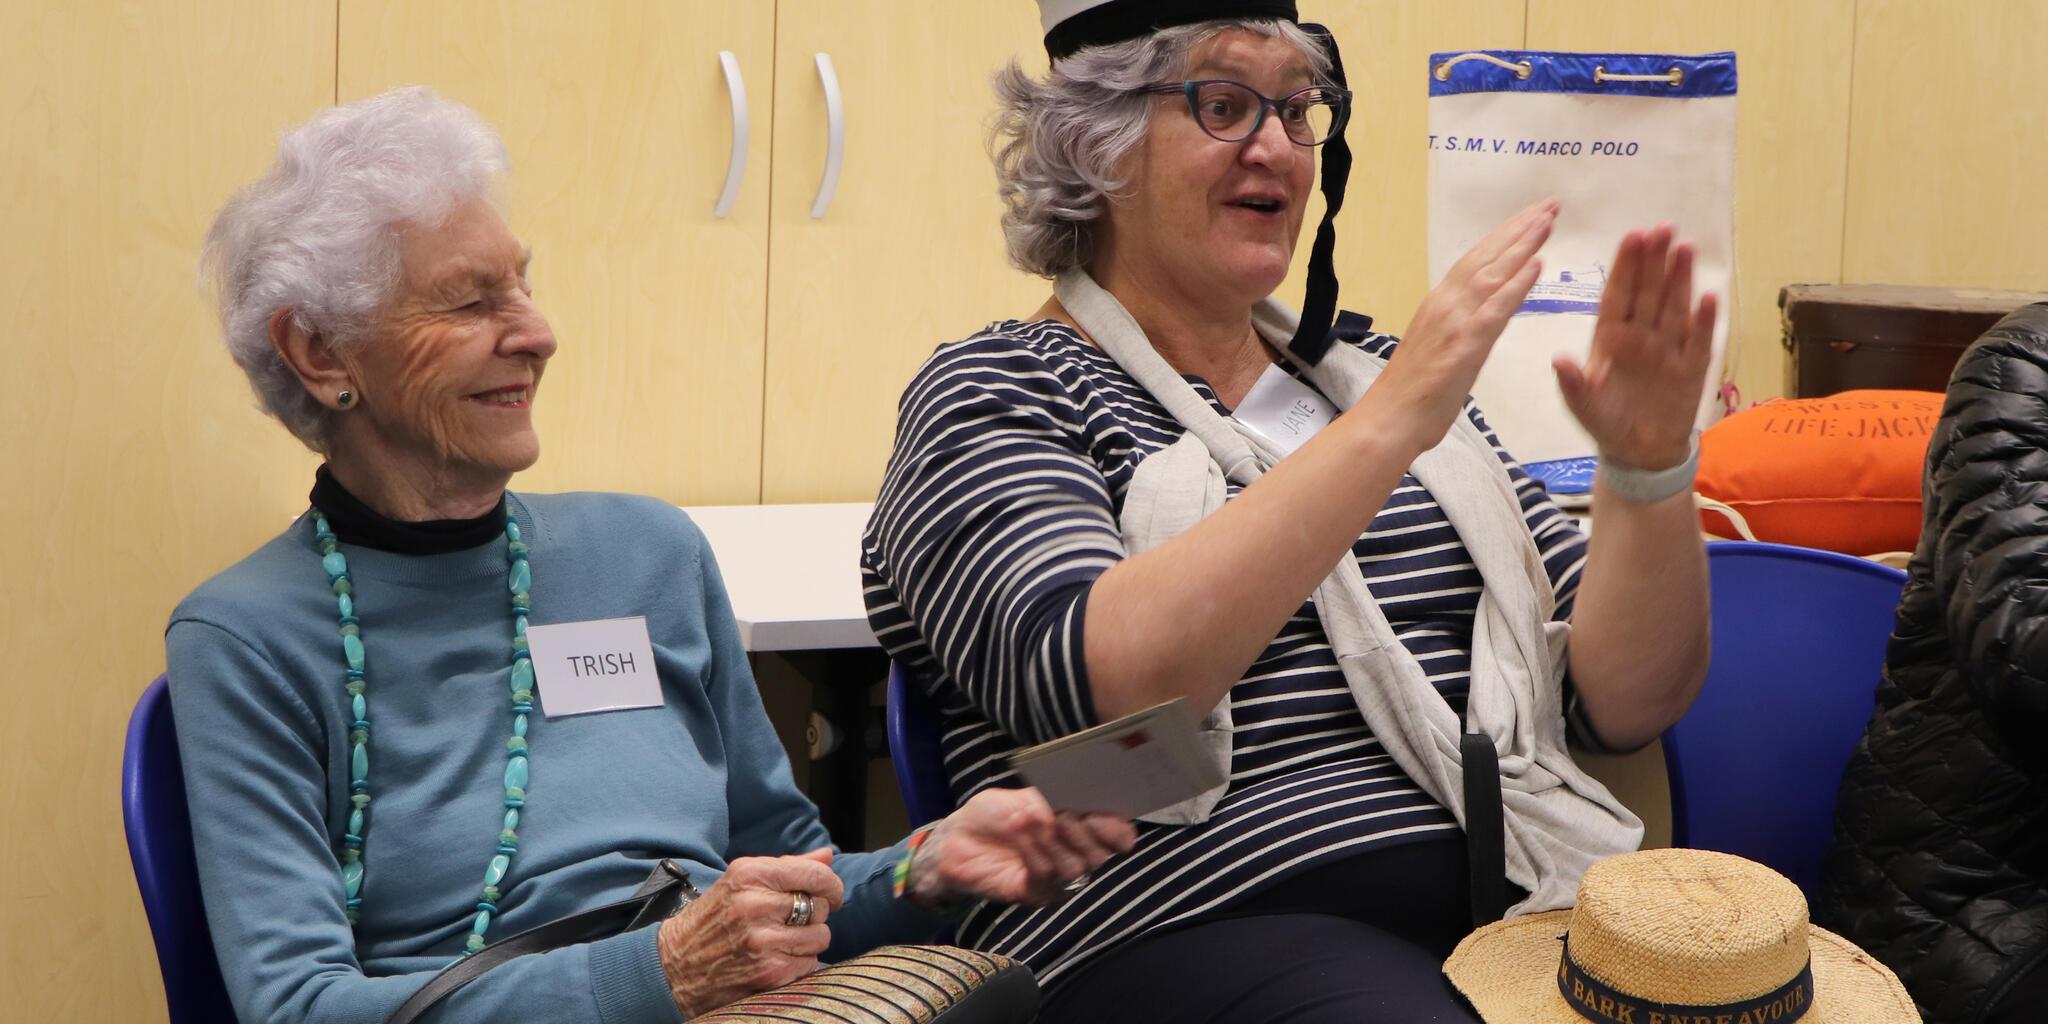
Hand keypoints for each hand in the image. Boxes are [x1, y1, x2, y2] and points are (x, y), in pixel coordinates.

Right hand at [657, 848, 844, 1017]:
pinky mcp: (769, 972)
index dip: (831, 885)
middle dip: (814, 913)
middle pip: (821, 905)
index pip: (815, 874)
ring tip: (783, 940)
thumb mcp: (740, 882)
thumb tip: (827, 856)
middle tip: (792, 920)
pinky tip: (776, 959)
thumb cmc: (711, 920)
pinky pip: (810, 963)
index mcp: (749, 874)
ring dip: (809, 940)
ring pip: (821, 936)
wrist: (673, 967)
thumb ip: (787, 867)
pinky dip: (800, 963)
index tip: (830, 893)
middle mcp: (755, 905)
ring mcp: (763, 941)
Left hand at [911, 788, 1136, 907]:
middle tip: (1056, 813)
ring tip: (1024, 822)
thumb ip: (1056, 802)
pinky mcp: (1034, 894)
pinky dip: (1033, 853)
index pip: (1118, 836)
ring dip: (1049, 840)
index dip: (1116, 829)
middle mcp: (1074, 856)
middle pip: (1098, 855)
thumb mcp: (1027, 796)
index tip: (1099, 816)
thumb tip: (1075, 810)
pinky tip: (1017, 837)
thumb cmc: (994, 814)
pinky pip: (1046, 878)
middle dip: (1079, 831)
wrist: (956, 838)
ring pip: (1074, 868)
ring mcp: (1056, 880)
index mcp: (1081, 828)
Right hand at [1372, 199, 1556, 455]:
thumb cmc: (1412, 394)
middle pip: (1486, 256)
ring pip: (1493, 272)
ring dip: (1523, 244)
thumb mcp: (1438, 349)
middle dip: (1519, 228)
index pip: (1475, 260)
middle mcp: (1445, 303)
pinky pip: (1496, 307)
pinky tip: (1537, 263)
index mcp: (1439, 303)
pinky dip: (1517, 283)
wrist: (1389, 419)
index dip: (1504, 236)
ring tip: (1549, 221)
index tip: (1529, 217)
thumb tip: (1479, 317)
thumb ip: (1459, 327)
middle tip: (1549, 205)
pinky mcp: (1465, 343)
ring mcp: (1454, 321)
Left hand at [1553, 225, 1718, 469]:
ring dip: (1680, 279)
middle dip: (1655, 260)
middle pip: (1649, 292)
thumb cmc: (1606, 421)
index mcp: (1611, 338)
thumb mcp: (1583, 406)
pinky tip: (1709, 297)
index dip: (1626, 267)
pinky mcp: (1691, 368)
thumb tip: (1558, 360)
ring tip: (1685, 248)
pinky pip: (1698, 341)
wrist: (1638, 452)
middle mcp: (1641, 336)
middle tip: (1663, 228)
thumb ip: (1573, 384)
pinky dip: (1704, 321)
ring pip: (1674, 307)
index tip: (1633, 236)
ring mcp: (1668, 349)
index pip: (1619, 295)